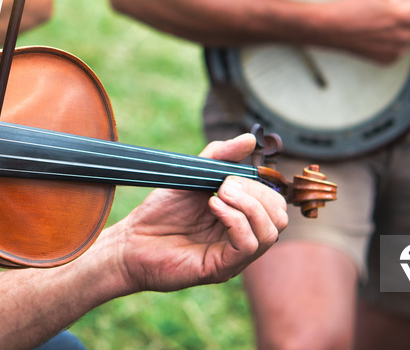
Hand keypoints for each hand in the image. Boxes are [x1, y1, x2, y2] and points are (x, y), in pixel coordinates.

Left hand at [117, 134, 287, 292]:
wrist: (130, 240)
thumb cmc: (160, 211)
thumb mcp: (194, 174)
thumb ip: (221, 156)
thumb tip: (250, 139)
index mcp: (242, 219)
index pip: (275, 204)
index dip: (260, 185)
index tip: (230, 175)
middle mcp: (243, 239)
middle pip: (279, 218)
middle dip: (256, 193)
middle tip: (224, 185)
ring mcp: (233, 256)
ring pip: (269, 233)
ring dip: (247, 205)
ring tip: (217, 195)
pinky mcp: (221, 268)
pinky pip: (247, 245)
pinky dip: (235, 219)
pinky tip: (213, 206)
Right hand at [324, 0, 409, 62]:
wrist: (330, 28)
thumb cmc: (351, 9)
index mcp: (404, 17)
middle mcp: (404, 37)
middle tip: (408, 6)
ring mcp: (397, 51)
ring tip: (390, 19)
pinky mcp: (389, 59)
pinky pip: (405, 47)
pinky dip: (400, 38)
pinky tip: (383, 31)